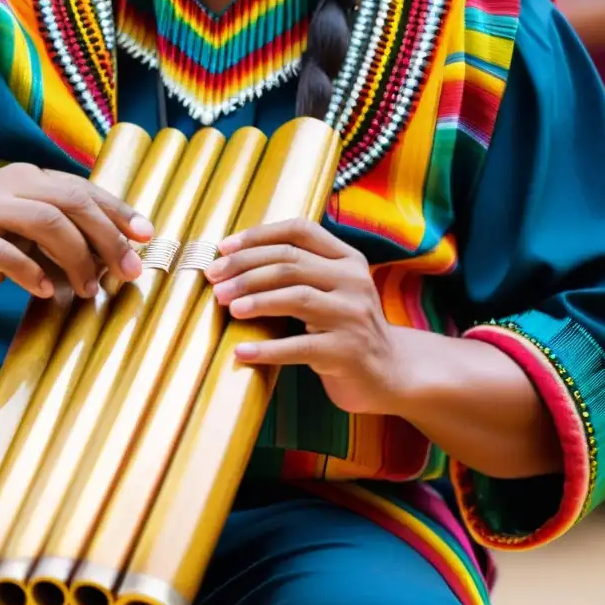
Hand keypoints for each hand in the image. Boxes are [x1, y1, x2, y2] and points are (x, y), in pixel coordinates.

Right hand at [0, 164, 153, 309]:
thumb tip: (121, 254)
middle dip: (107, 237)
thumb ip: (68, 237)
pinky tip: (46, 291)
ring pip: (45, 222)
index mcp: (28, 178)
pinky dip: (33, 274)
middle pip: (70, 202)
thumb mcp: (32, 240)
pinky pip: (6, 254)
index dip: (118, 211)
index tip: (146, 235)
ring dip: (76, 258)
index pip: (83, 190)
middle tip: (128, 271)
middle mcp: (7, 185)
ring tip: (87, 288)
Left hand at [205, 218, 401, 414]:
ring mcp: (352, 316)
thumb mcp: (331, 291)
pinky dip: (267, 348)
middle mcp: (353, 281)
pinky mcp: (347, 352)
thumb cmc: (344, 329)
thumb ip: (299, 272)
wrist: (389, 373)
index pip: (299, 231)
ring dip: (255, 300)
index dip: (258, 236)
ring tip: (227, 306)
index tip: (223, 249)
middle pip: (291, 263)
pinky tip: (241, 351)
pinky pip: (299, 346)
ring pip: (296, 297)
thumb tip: (232, 262)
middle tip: (215, 282)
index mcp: (347, 259)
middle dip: (246, 270)